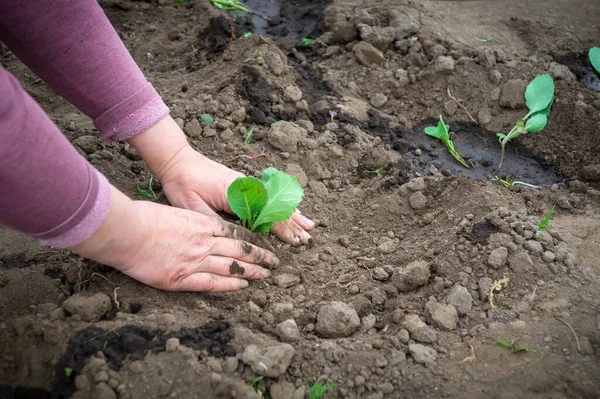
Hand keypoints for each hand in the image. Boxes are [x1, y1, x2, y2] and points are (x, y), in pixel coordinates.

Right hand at [71, 186, 277, 290]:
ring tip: (266, 275)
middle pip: (239, 249)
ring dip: (251, 271)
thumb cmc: (144, 217)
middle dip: (260, 256)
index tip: (263, 243)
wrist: (127, 231)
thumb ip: (191, 220)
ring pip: (231, 266)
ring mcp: (194, 260)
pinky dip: (229, 286)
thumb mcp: (174, 211)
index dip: (251, 239)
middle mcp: (203, 242)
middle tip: (275, 262)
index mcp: (201, 223)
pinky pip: (212, 283)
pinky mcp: (182, 278)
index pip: (234, 232)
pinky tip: (243, 287)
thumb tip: (200, 226)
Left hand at [128, 116, 315, 244]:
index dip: (282, 230)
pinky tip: (292, 210)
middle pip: (276, 208)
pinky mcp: (244, 183)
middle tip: (308, 240)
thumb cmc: (183, 184)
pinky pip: (270, 196)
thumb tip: (237, 238)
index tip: (296, 242)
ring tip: (309, 226)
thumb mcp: (193, 208)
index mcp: (237, 194)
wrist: (177, 159)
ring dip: (293, 215)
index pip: (266, 215)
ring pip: (276, 201)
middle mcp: (248, 187)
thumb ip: (215, 223)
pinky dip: (283, 205)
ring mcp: (248, 183)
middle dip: (294, 225)